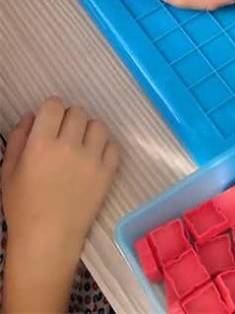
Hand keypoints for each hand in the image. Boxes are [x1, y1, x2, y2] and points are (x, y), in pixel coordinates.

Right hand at [1, 98, 118, 312]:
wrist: (48, 240)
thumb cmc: (23, 207)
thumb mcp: (8, 171)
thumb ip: (18, 138)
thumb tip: (33, 115)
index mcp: (41, 145)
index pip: (54, 105)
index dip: (51, 110)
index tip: (49, 121)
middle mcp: (69, 146)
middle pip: (78, 112)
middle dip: (69, 119)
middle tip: (63, 136)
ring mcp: (92, 159)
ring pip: (98, 125)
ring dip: (88, 131)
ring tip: (80, 146)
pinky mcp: (109, 171)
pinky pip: (113, 145)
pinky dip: (104, 148)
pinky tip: (93, 158)